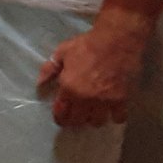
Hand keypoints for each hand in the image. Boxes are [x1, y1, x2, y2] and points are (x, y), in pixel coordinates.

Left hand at [36, 0, 160, 127]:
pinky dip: (116, 117)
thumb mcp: (62, 52)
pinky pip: (118, 117)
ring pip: (97, 122)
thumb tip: (40, 84)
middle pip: (78, 121)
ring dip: (94, 119)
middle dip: (75, 121)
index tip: (61, 119)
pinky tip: (113, 112)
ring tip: (94, 114)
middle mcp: (85, 99)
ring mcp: (104, 101)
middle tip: (77, 117)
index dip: (60, 118)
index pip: (61, 112)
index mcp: (68, 88)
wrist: (117, 40)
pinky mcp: (122, 99)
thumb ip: (49, 69)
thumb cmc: (88, 44)